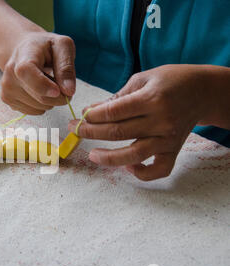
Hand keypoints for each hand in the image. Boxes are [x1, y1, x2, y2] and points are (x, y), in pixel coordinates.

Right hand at [0, 32, 75, 114]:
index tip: (58, 91)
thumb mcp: (62, 46)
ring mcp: (7, 88)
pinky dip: (42, 105)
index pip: (27, 73)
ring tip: (48, 83)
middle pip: (40, 97)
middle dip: (59, 97)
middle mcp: (10, 74)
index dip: (43, 85)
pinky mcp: (7, 99)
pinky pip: (33, 112)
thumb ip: (66, 67)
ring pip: (39, 108)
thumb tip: (68, 91)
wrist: (23, 50)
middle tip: (64, 85)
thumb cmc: (45, 47)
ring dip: (51, 101)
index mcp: (23, 56)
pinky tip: (39, 90)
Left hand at [68, 64, 220, 180]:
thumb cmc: (170, 81)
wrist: (203, 91)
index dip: (92, 117)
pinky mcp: (174, 150)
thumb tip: (91, 111)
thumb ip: (117, 97)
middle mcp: (160, 120)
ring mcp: (168, 138)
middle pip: (118, 133)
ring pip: (134, 154)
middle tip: (75, 131)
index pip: (113, 112)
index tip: (80, 118)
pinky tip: (127, 167)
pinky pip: (159, 169)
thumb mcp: (143, 79)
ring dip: (109, 158)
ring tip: (92, 155)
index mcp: (151, 98)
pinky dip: (142, 173)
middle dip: (91, 133)